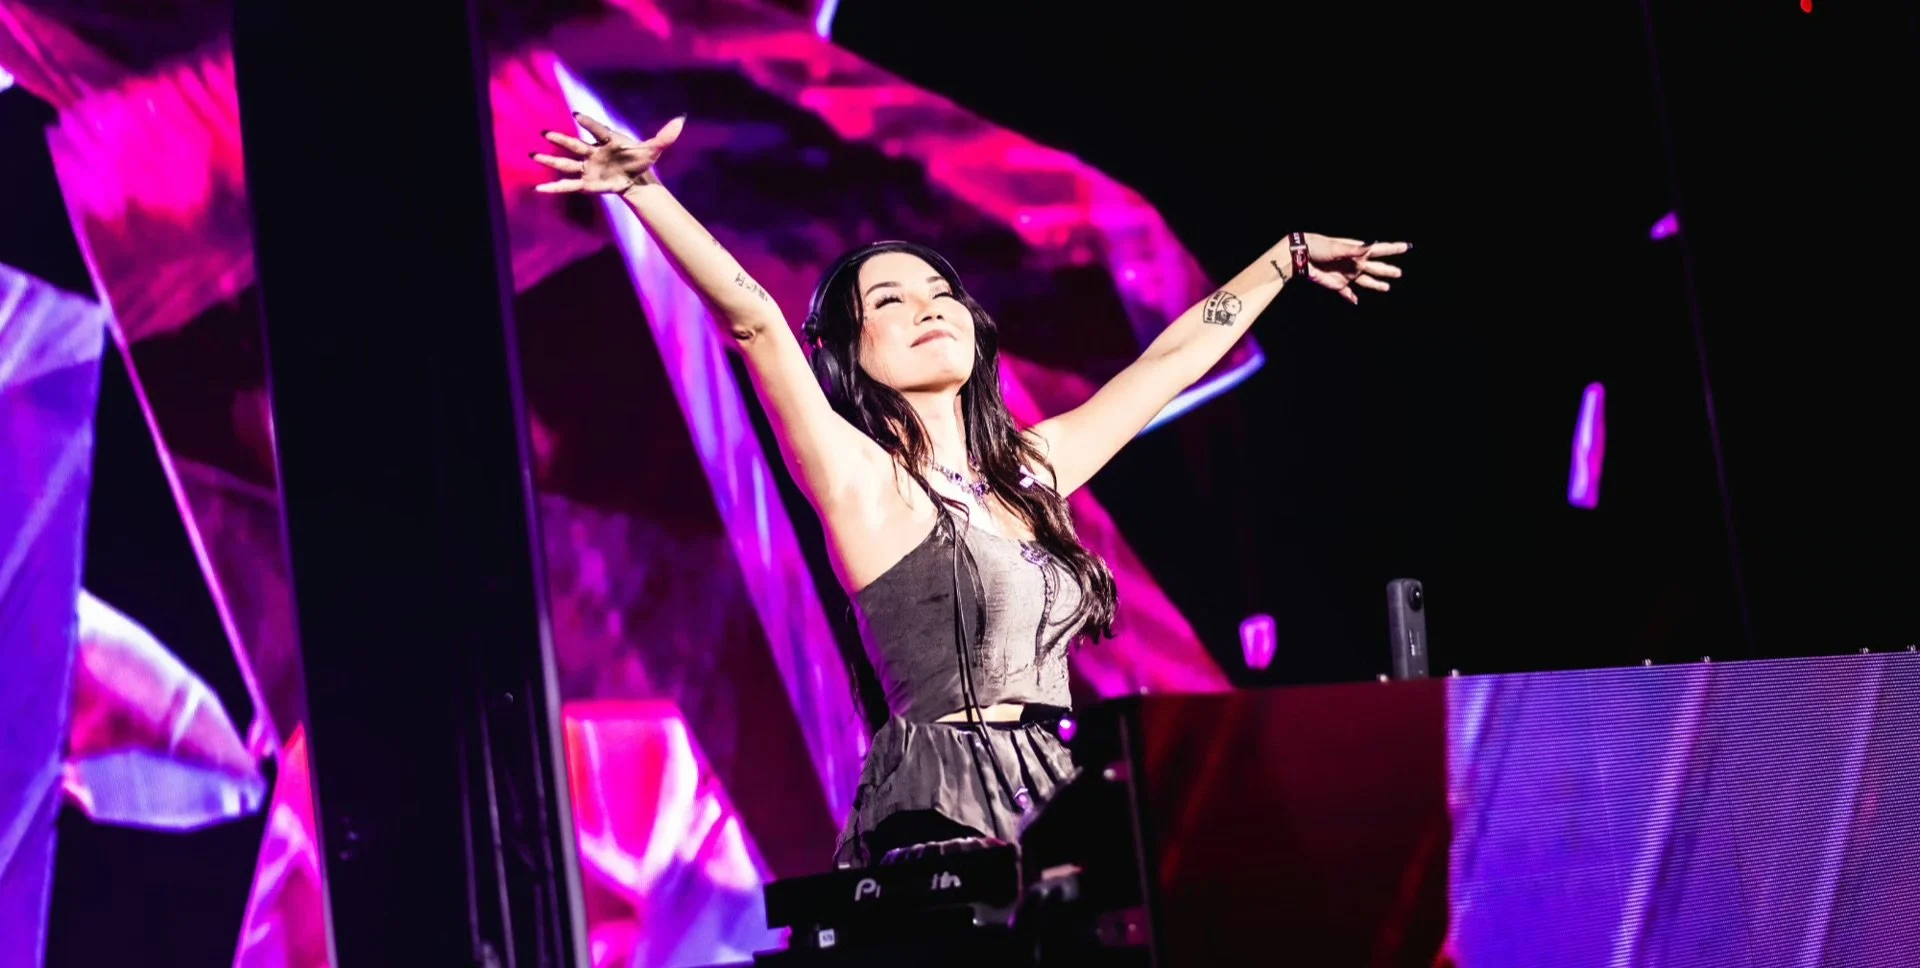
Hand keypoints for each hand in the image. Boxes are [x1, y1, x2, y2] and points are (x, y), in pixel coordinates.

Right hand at [532, 112, 683, 195]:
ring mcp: (588, 167)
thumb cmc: (641, 159)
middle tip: (545, 133)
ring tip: (533, 155)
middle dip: (561, 140)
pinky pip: (568, 185)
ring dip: (551, 160)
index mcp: (608, 140)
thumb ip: (665, 136)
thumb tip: (682, 119)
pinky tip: (538, 188)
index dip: (587, 123)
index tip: (576, 116)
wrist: (636, 178)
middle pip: (575, 145)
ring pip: (566, 163)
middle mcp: (594, 152)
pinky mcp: (587, 183)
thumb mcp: (654, 148)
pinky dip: (554, 187)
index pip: (597, 130)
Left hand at [1292, 234, 1409, 304]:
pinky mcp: (1337, 284)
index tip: (1407, 246)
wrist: (1300, 257)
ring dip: (1376, 284)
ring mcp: (1347, 274)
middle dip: (1387, 270)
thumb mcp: (1338, 247)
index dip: (1394, 248)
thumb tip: (1372, 244)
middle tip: (1399, 273)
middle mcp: (1355, 263)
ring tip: (1387, 287)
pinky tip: (1356, 302)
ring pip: (1366, 281)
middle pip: (1376, 268)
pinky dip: (1351, 298)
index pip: (1380, 250)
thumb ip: (1355, 249)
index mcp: (1358, 252)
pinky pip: (1347, 293)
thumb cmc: (1319, 247)